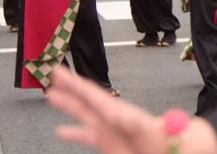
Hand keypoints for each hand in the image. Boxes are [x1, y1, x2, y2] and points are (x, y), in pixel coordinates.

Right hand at [48, 68, 168, 153]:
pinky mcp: (106, 140)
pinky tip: (61, 131)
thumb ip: (130, 122)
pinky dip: (72, 133)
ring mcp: (106, 127)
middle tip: (54, 72)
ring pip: (81, 112)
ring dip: (67, 104)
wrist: (165, 147)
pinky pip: (85, 134)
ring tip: (52, 95)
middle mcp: (107, 116)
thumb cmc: (155, 138)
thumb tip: (116, 116)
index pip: (89, 92)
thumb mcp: (141, 129)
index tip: (61, 72)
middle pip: (83, 96)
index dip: (74, 82)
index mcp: (113, 110)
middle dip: (69, 85)